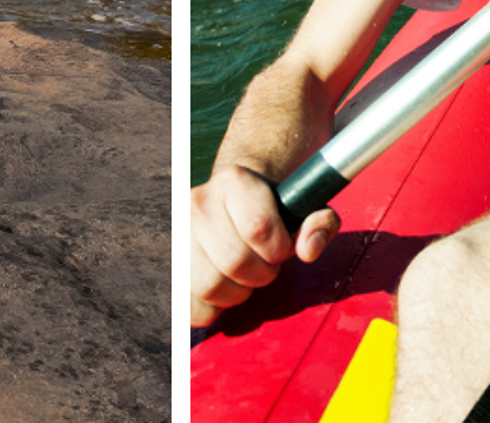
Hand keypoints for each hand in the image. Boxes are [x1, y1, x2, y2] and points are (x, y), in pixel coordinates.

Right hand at [190, 164, 340, 326]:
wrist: (230, 201)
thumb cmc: (271, 210)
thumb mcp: (304, 207)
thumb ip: (320, 223)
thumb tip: (307, 250)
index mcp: (235, 181)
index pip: (258, 227)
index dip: (278, 249)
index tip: (280, 248)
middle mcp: (198, 202)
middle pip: (234, 262)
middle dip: (259, 274)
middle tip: (262, 264)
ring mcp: (178, 233)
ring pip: (209, 286)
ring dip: (235, 293)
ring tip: (241, 277)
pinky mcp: (169, 263)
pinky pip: (189, 305)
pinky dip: (210, 309)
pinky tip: (221, 289)